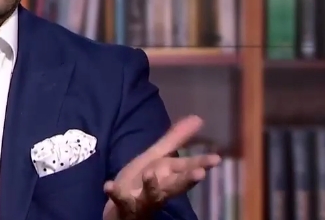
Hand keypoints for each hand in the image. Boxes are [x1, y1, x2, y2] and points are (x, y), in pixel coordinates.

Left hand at [103, 115, 220, 219]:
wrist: (121, 207)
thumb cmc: (143, 181)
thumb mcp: (157, 157)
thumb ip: (175, 140)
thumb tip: (198, 118)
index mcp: (167, 176)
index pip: (186, 168)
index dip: (201, 164)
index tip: (216, 159)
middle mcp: (159, 189)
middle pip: (175, 185)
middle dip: (186, 179)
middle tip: (200, 174)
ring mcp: (142, 200)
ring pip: (151, 196)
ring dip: (152, 186)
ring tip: (150, 174)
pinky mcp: (124, 206)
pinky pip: (119, 200)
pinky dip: (115, 193)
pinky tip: (109, 185)